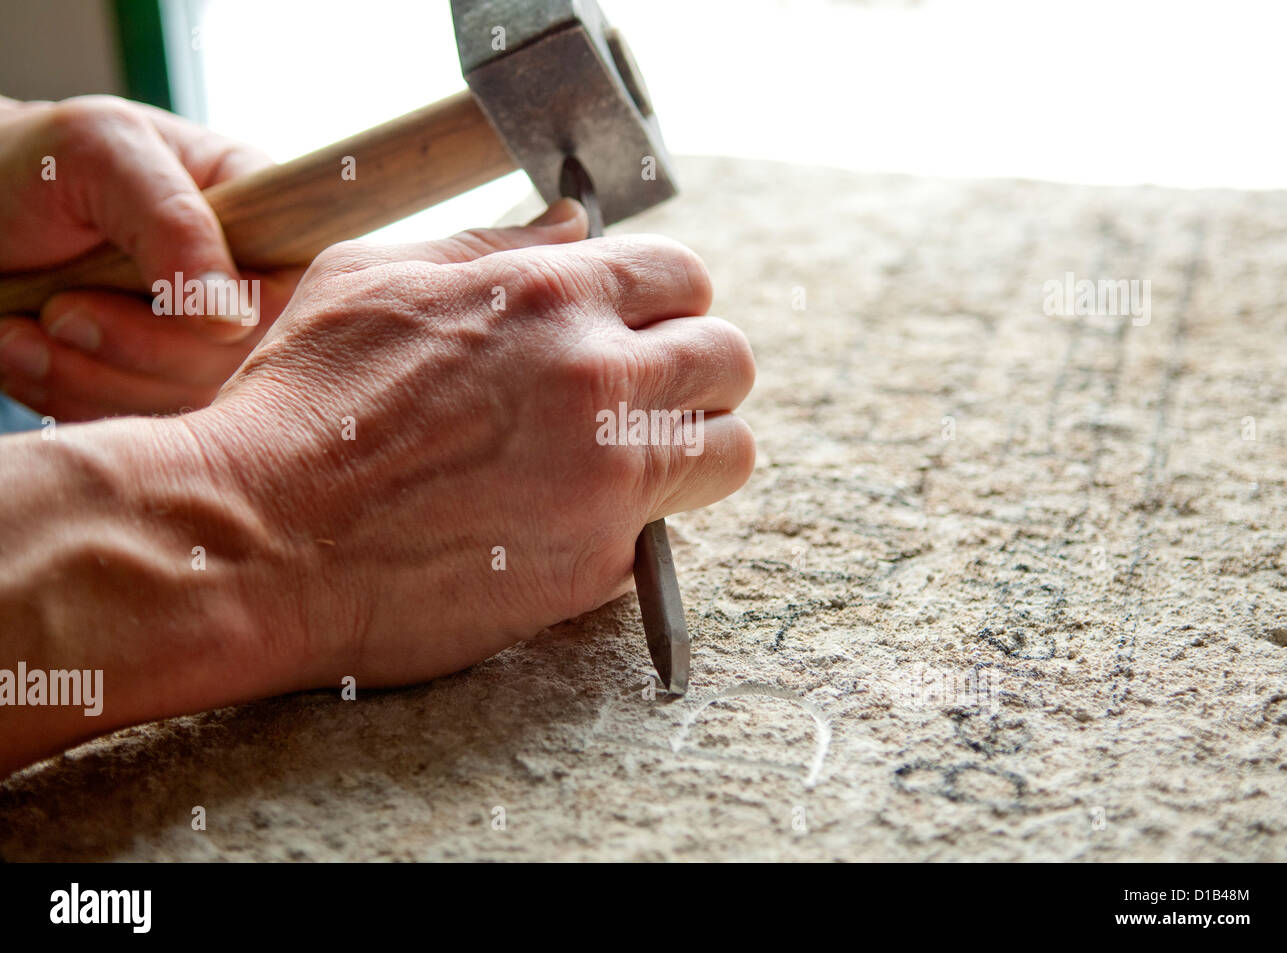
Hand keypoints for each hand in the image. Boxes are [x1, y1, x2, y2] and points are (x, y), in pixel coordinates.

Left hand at [0, 95, 300, 419]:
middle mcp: (245, 289)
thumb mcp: (102, 152)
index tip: (155, 300)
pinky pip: (138, 426)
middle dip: (139, 349)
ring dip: (90, 376)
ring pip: (187, 404)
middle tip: (61, 310)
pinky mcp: (154, 384)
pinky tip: (24, 351)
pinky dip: (69, 397)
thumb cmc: (33, 162)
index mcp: (263, 222)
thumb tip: (236, 316)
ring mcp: (200, 343)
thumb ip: (175, 221)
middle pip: (239, 364)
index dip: (234, 321)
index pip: (291, 297)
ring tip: (27, 327)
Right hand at [187, 199, 756, 686]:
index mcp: (555, 297)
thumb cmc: (300, 402)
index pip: (685, 277)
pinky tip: (557, 523)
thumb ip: (493, 246)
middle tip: (646, 396)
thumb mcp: (375, 278)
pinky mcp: (597, 564)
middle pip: (730, 361)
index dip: (669, 302)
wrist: (258, 540)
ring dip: (694, 452)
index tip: (643, 328)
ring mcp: (608, 479)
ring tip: (629, 462)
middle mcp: (602, 381)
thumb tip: (574, 228)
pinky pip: (658, 535)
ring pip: (729, 453)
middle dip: (699, 373)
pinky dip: (626, 527)